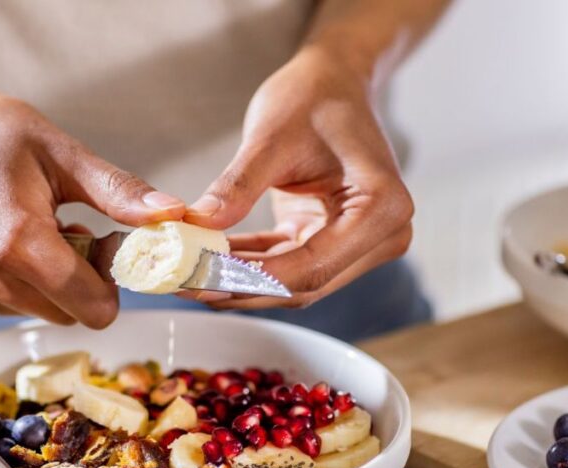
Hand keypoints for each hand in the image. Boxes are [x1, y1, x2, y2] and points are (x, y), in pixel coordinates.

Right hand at [0, 66, 184, 326]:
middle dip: (71, 283)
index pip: (90, 307)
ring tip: (15, 232)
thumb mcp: (60, 152)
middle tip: (58, 234)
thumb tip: (173, 216)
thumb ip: (118, 193)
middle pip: (59, 313)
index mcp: (17, 240)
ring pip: (22, 312)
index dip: (107, 287)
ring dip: (31, 284)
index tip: (99, 254)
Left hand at [185, 46, 412, 308]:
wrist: (333, 81)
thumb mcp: (270, 137)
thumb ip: (237, 186)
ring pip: (293, 283)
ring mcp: (362, 244)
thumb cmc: (314, 96)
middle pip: (304, 283)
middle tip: (184, 283)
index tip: (203, 279)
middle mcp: (382, 235)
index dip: (253, 278)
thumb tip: (198, 225)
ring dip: (239, 281)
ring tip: (186, 276)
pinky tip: (206, 262)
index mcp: (382, 207)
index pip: (312, 265)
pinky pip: (286, 265)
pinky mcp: (334, 243)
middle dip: (240, 286)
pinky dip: (247, 265)